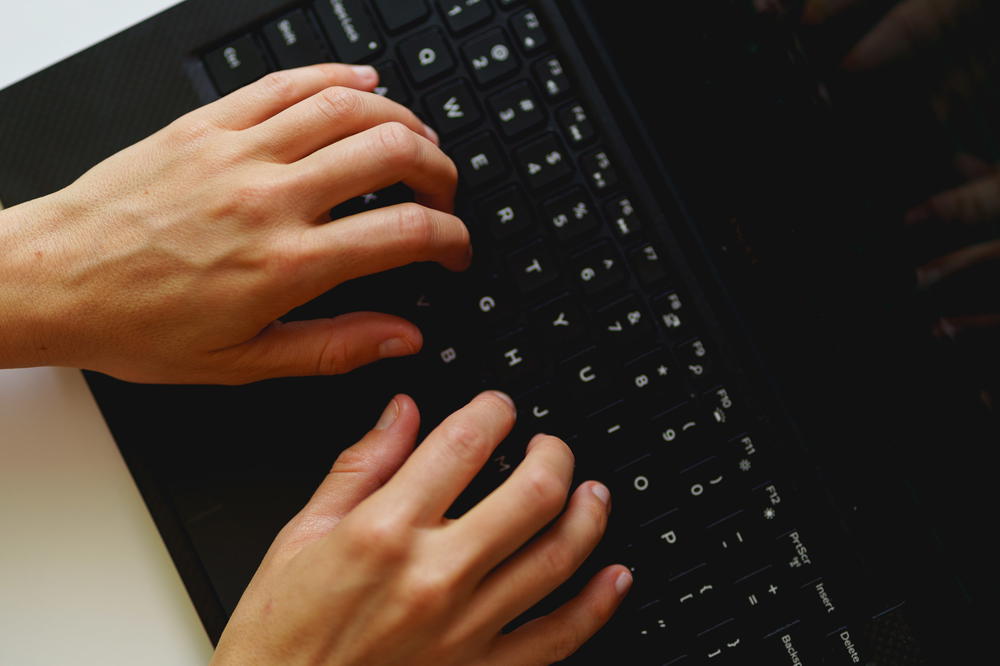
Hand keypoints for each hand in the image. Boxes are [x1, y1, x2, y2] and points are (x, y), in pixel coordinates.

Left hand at [0, 63, 469, 383]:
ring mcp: (238, 151)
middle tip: (443, 194)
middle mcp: (270, 199)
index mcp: (285, 265)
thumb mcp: (243, 361)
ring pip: (348, 108)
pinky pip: (285, 82)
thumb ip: (335, 348)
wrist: (54, 280)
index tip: (454, 249)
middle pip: (390, 154)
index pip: (403, 233)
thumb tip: (401, 338)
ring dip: (401, 120)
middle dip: (439, 171)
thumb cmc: (136, 323)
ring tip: (416, 142)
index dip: (450, 239)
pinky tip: (362, 83)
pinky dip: (336, 76)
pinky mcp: (208, 124)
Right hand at [212, 392, 629, 665]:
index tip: (498, 407)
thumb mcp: (300, 534)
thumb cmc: (281, 632)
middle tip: (551, 445)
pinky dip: (597, 604)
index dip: (492, 411)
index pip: (462, 444)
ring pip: (557, 557)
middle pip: (531, 495)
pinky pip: (558, 636)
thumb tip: (401, 413)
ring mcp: (465, 628)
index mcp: (385, 531)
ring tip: (592, 493)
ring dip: (588, 515)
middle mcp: (434, 576)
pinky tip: (614, 577)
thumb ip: (360, 466)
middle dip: (554, 455)